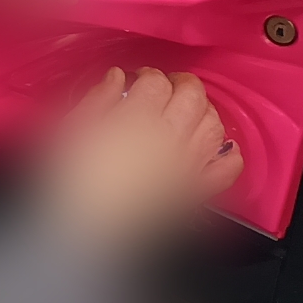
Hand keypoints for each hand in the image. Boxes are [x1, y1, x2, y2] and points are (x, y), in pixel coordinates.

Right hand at [39, 67, 242, 252]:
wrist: (89, 227)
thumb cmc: (75, 177)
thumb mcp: (73, 129)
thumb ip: (98, 98)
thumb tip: (118, 76)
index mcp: (137, 120)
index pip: (157, 82)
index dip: (147, 74)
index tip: (136, 80)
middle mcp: (171, 137)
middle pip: (193, 95)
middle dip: (181, 83)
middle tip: (165, 87)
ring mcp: (190, 163)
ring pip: (214, 123)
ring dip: (204, 109)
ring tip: (187, 111)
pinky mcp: (198, 187)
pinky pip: (229, 165)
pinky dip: (227, 151)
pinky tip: (214, 145)